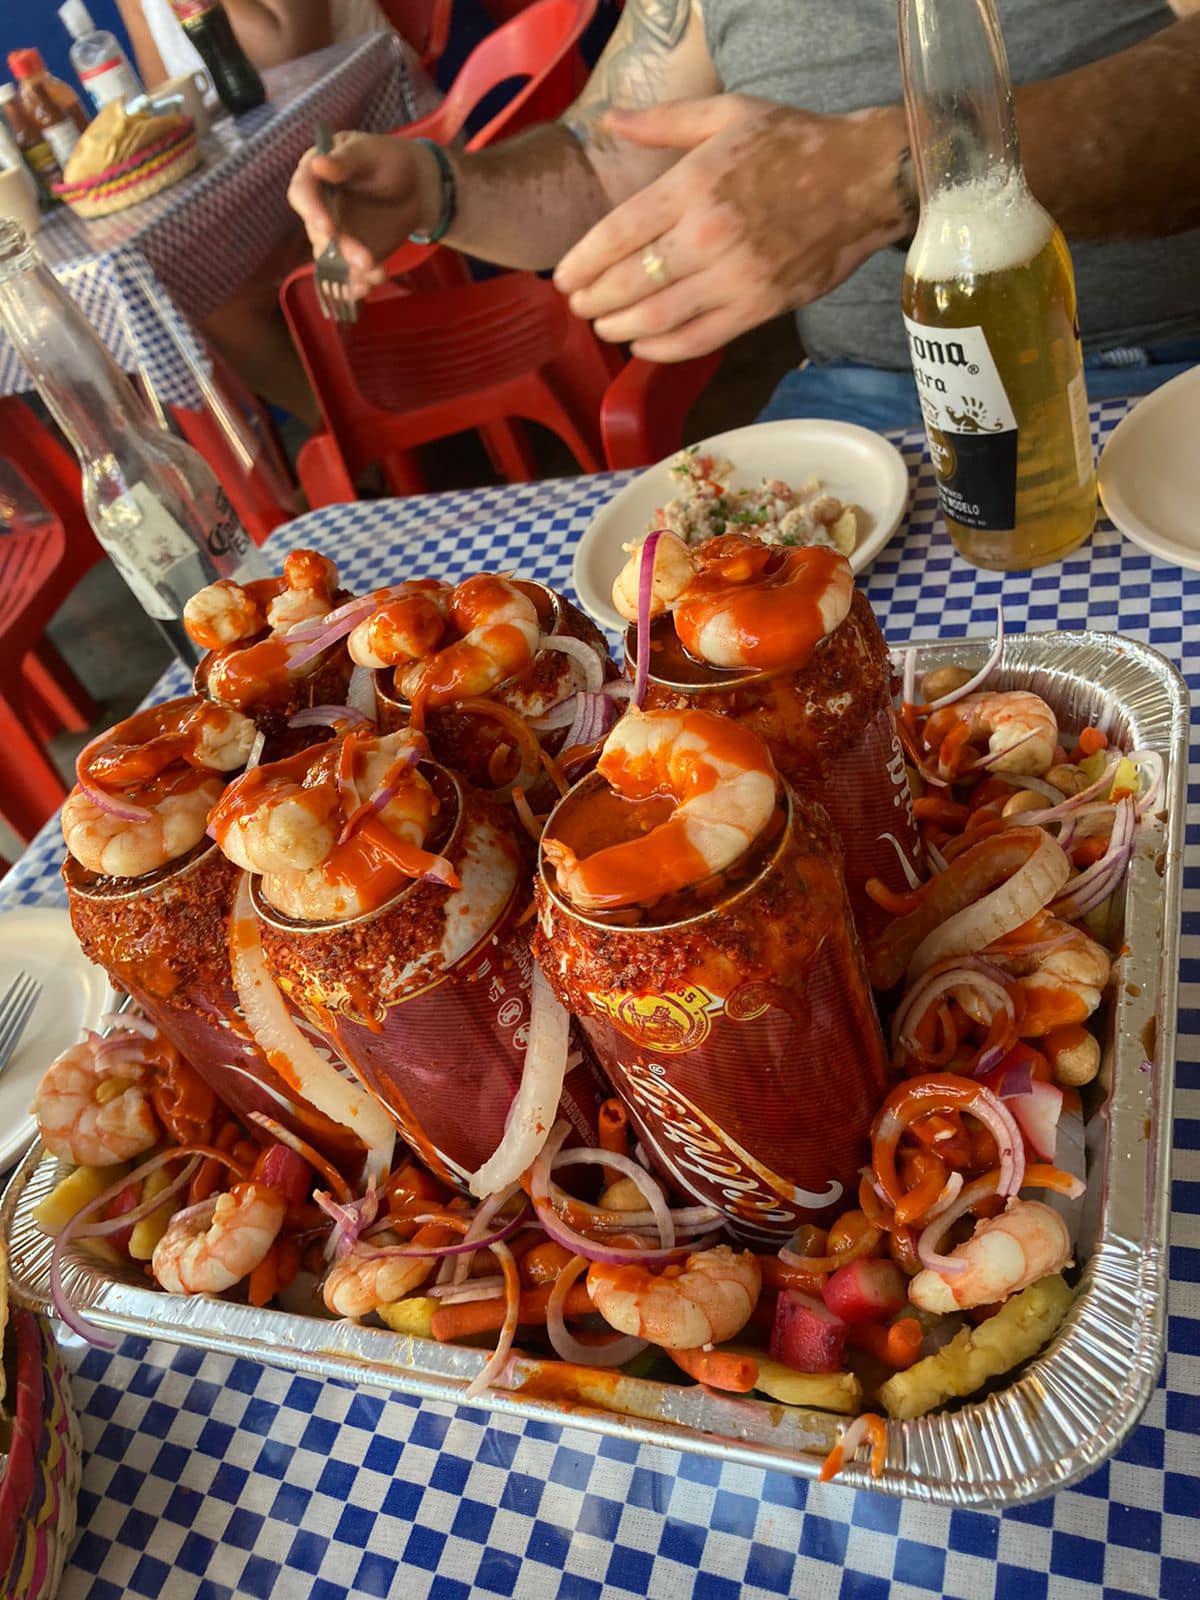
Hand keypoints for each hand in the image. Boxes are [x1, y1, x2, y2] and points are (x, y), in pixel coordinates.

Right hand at [287, 131, 443, 297]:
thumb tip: (317, 163)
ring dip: (350, 271)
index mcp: (315, 176)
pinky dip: (355, 284)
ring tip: (374, 273)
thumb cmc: (389, 160)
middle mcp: (318, 208)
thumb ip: (345, 161)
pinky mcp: (349, 254)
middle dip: (341, 249)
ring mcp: (334, 234)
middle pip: (320, 233)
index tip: (329, 228)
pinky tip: (366, 288)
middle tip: (364, 259)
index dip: (312, 212)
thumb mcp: (369, 153)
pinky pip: (346, 273)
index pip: (302, 194)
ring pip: (332, 259)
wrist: (416, 187)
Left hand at [553, 96, 908, 360]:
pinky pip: (698, 339)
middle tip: (579, 305)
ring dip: (620, 327)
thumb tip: (611, 120)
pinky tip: (643, 345)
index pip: (616, 234)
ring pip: (658, 317)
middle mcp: (708, 235)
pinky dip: (662, 349)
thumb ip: (664, 122)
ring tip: (604, 326)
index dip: (581, 263)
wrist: (864, 180)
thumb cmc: (794, 144)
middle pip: (628, 281)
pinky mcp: (759, 307)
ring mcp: (735, 277)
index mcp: (693, 186)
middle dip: (593, 300)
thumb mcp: (726, 114)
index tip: (563, 278)